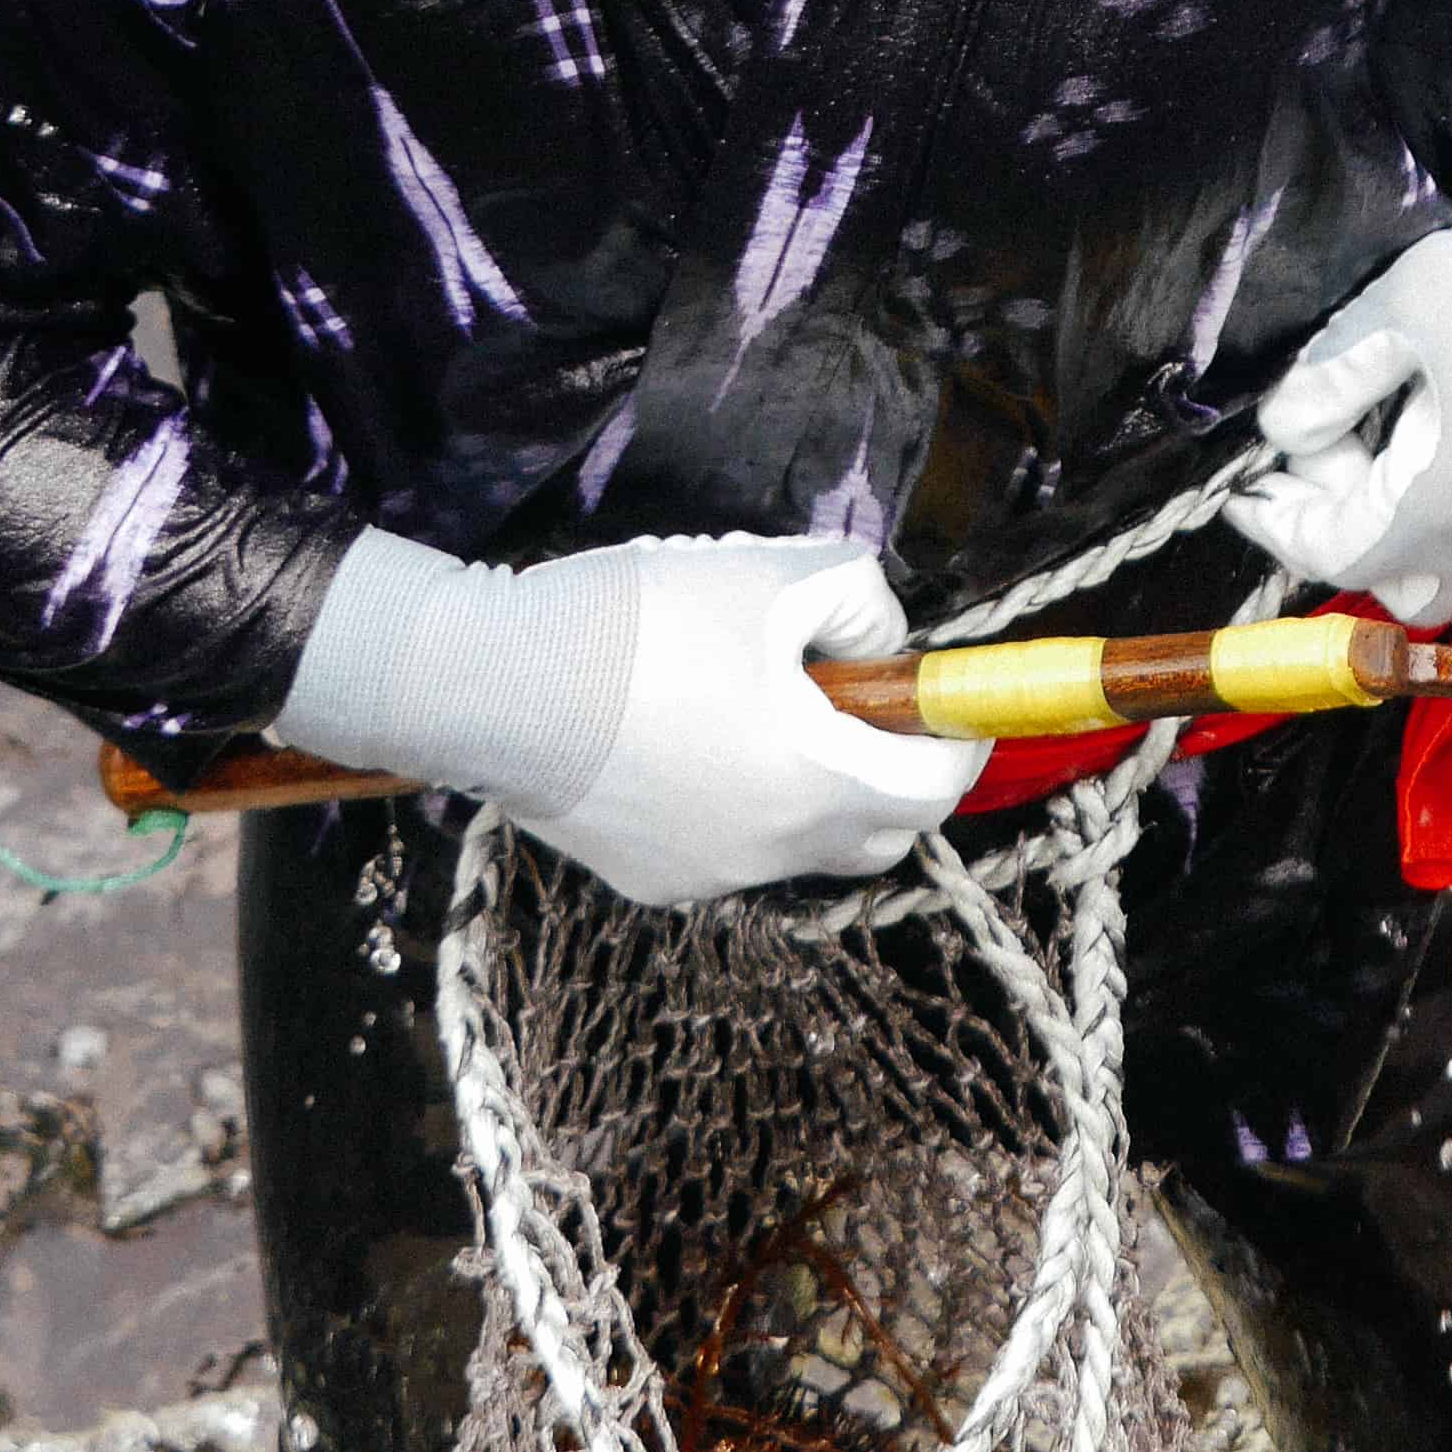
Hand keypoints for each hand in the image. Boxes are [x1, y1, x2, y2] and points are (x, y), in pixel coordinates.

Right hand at [272, 529, 987, 905]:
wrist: (492, 684)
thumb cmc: (645, 625)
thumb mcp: (781, 572)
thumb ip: (864, 602)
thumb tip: (880, 646)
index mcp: (821, 787)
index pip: (938, 790)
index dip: (959, 739)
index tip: (954, 701)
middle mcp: (773, 853)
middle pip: (878, 832)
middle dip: (894, 773)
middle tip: (865, 705)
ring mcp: (706, 876)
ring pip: (799, 842)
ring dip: (811, 787)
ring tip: (761, 708)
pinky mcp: (647, 879)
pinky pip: (726, 848)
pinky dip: (738, 803)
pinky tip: (690, 739)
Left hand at [1225, 159, 1451, 623]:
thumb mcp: (1408, 304)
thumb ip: (1333, 374)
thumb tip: (1285, 424)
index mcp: (1449, 506)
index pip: (1336, 555)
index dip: (1280, 526)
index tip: (1252, 492)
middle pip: (1412, 586)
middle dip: (1358, 538)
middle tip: (1339, 461)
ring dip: (1436, 504)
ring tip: (1425, 412)